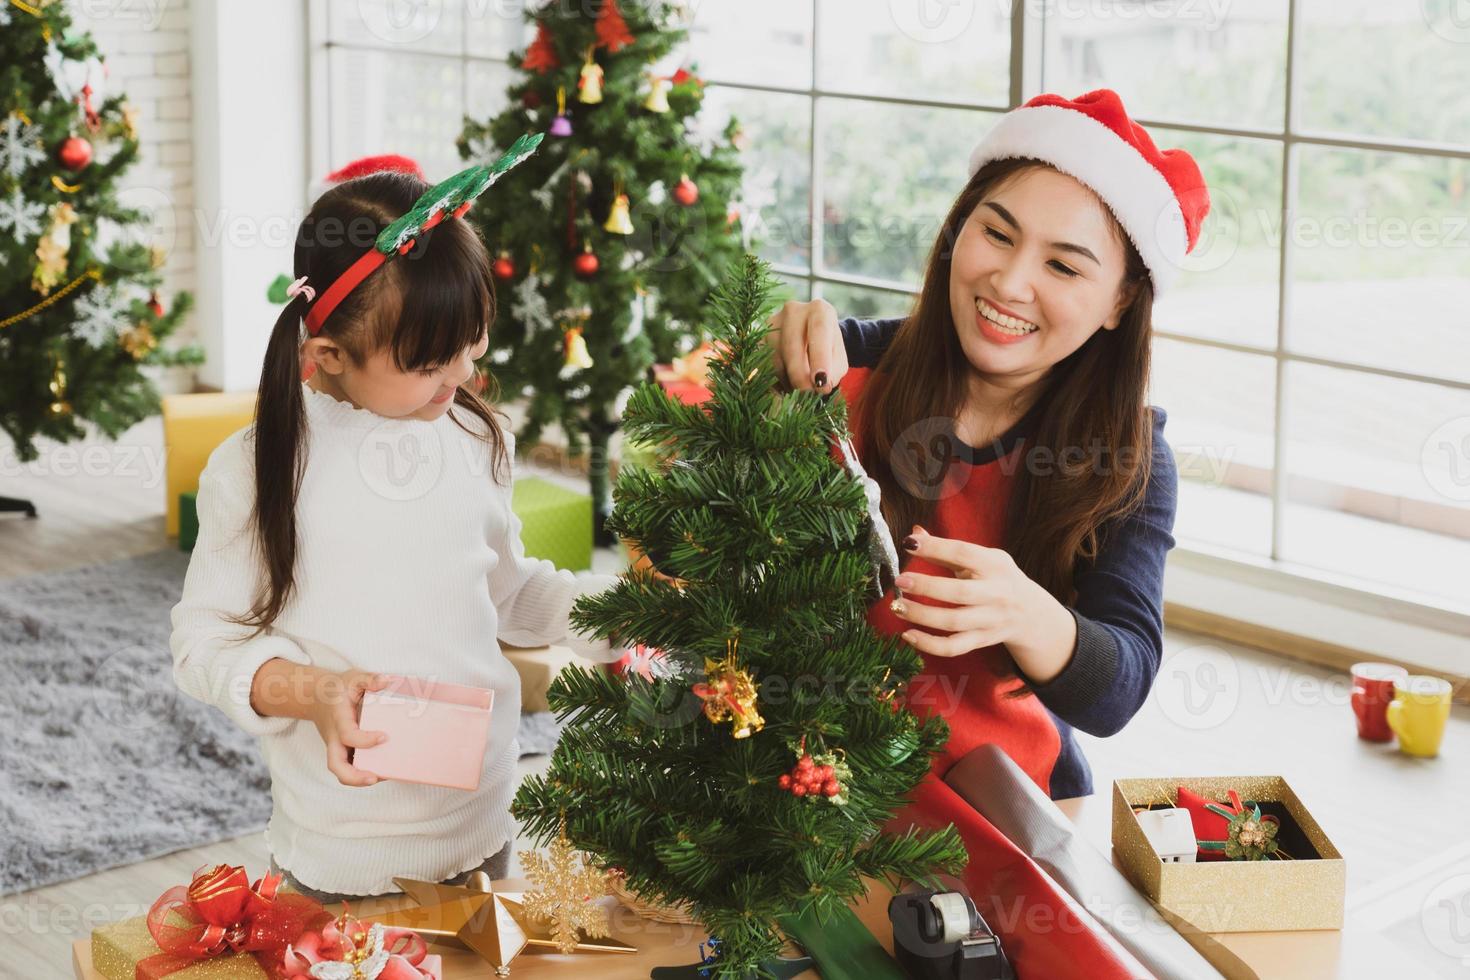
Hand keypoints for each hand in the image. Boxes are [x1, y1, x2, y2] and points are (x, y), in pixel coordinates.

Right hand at [306, 668, 390, 786]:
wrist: (315, 697)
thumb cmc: (338, 688)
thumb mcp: (352, 678)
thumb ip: (369, 679)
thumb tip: (387, 681)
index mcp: (338, 720)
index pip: (348, 735)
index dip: (365, 740)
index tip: (385, 736)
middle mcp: (334, 738)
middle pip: (336, 765)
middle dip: (353, 776)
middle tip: (374, 777)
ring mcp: (336, 747)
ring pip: (341, 771)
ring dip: (359, 779)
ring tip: (385, 776)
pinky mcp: (341, 750)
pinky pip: (348, 766)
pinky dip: (362, 773)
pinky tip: (383, 770)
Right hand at [766, 299, 846, 392]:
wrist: (808, 335)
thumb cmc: (826, 349)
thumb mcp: (838, 358)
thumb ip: (834, 371)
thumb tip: (820, 386)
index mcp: (819, 311)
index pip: (819, 332)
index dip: (819, 358)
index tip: (820, 381)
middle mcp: (793, 311)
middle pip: (792, 346)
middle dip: (799, 375)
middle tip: (807, 393)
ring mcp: (772, 323)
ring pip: (775, 358)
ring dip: (787, 379)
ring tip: (799, 389)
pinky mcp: (758, 337)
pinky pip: (762, 365)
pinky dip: (774, 380)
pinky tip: (785, 384)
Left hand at [888, 526, 1051, 659]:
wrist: (1031, 614)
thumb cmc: (998, 579)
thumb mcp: (983, 559)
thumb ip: (948, 550)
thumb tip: (915, 533)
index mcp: (995, 565)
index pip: (963, 553)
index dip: (935, 547)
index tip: (908, 543)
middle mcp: (996, 593)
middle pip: (959, 592)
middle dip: (926, 586)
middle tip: (900, 581)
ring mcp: (990, 620)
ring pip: (953, 622)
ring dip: (921, 615)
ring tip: (897, 606)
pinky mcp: (983, 640)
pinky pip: (954, 647)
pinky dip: (929, 644)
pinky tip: (908, 635)